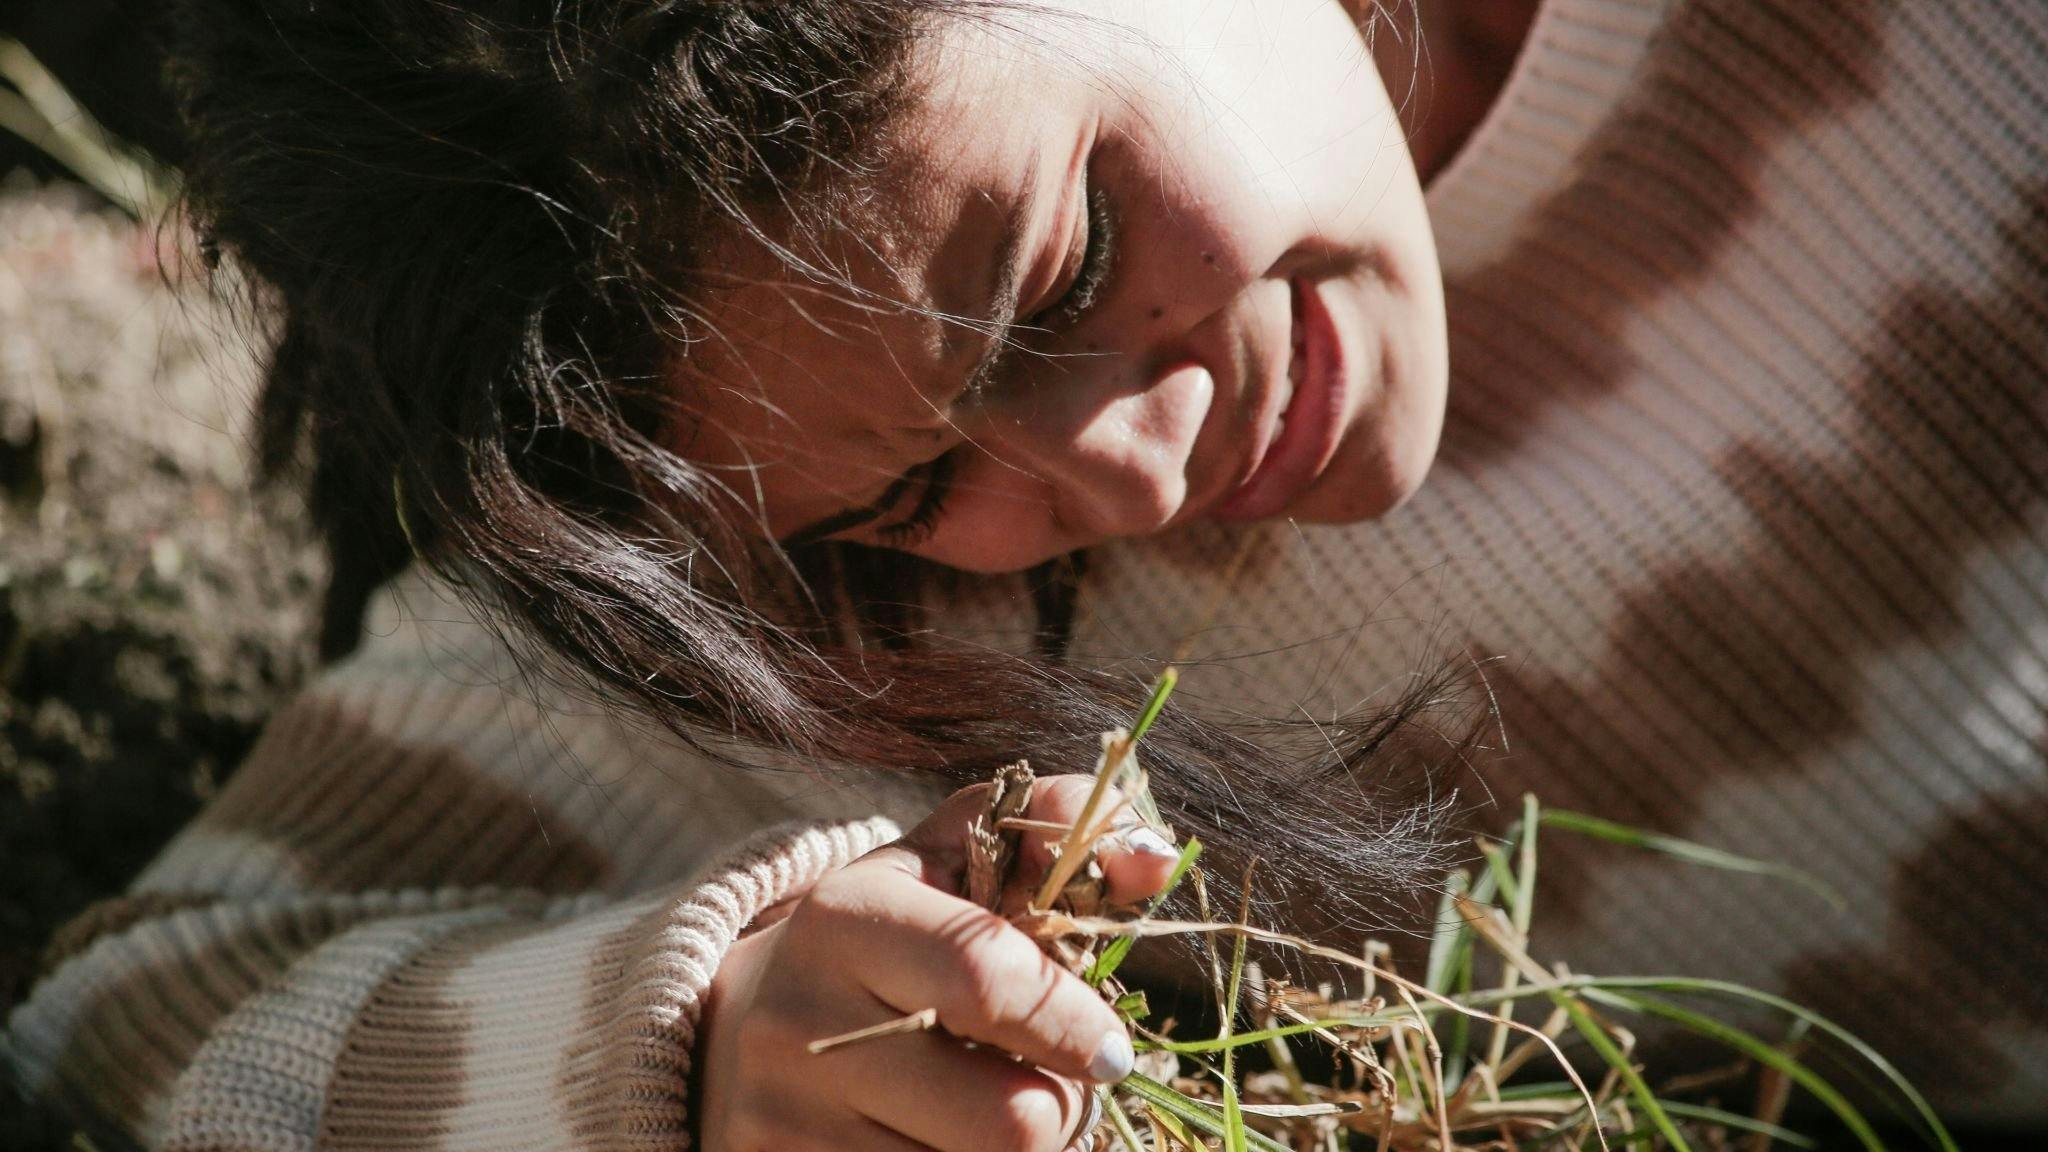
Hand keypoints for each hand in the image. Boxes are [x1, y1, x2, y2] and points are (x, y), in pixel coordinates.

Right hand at [696, 776, 1181, 1150]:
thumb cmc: (883, 939)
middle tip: (1062, 1093)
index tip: (1112, 1046)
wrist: (734, 1031)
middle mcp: (801, 1023)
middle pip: (1007, 1121)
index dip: (1076, 1022)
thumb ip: (1054, 835)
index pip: (991, 980)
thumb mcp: (949, 864)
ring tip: (996, 1114)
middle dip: (1064, 1114)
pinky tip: (944, 1141)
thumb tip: (1156, 856)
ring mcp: (786, 1122)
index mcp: (846, 915)